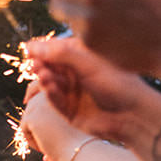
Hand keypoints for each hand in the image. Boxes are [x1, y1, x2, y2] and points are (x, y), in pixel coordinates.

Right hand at [28, 38, 148, 144]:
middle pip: (51, 66)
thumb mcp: (89, 63)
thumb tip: (32, 46)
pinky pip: (55, 101)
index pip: (58, 49)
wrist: (132, 115)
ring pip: (51, 83)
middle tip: (34, 64)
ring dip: (45, 78)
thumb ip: (61, 54)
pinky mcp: (70, 111)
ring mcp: (73, 92)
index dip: (42, 49)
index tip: (28, 48)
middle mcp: (77, 74)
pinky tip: (49, 87)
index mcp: (84, 57)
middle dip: (42, 64)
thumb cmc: (117, 83)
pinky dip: (50, 93)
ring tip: (43, 75)